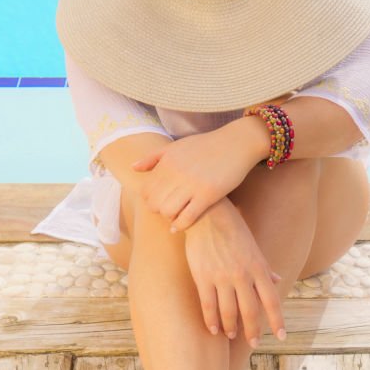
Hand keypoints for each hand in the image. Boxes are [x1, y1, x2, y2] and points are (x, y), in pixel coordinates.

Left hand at [131, 123, 265, 231]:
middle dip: (157, 211)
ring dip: (169, 218)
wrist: (237, 143)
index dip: (149, 200)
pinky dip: (181, 225)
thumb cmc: (206, 145)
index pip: (146, 190)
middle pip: (154, 203)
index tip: (158, 202)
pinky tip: (180, 226)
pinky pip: (188, 216)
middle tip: (166, 211)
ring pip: (168, 211)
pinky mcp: (208, 194)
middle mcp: (176, 172)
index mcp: (167, 162)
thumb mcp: (176, 147)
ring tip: (175, 215)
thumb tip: (132, 168)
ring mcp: (192, 184)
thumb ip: (153, 158)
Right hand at [183, 198, 285, 345]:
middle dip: (253, 331)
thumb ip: (264, 267)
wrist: (208, 215)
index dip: (277, 321)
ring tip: (232, 334)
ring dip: (231, 327)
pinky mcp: (203, 277)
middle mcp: (242, 275)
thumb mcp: (254, 247)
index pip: (272, 300)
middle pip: (250, 311)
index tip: (281, 336)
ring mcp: (222, 277)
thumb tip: (277, 279)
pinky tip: (213, 330)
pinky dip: (211, 320)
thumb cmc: (233, 229)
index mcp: (258, 268)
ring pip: (228, 312)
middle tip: (254, 343)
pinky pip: (208, 305)